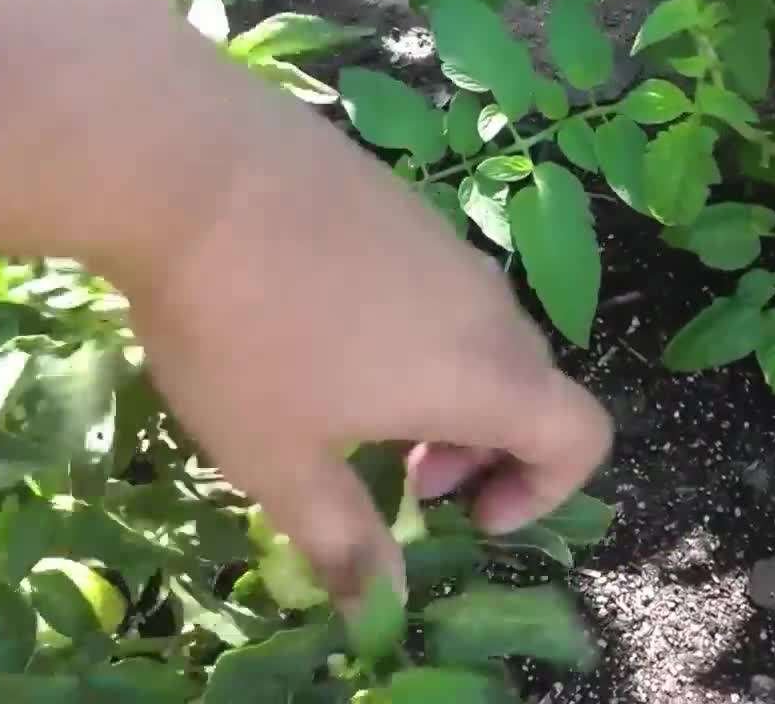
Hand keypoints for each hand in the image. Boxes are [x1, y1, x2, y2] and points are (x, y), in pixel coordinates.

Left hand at [121, 100, 612, 606]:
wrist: (192, 168)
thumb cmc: (244, 334)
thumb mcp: (281, 460)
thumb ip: (344, 539)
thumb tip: (382, 605)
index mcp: (483, 376)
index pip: (582, 436)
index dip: (548, 490)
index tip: (469, 514)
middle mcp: (486, 306)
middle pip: (529, 389)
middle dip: (483, 451)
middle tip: (404, 476)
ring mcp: (447, 246)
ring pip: (480, 336)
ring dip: (446, 392)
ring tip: (353, 404)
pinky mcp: (403, 205)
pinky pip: (439, 288)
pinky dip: (417, 333)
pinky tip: (322, 327)